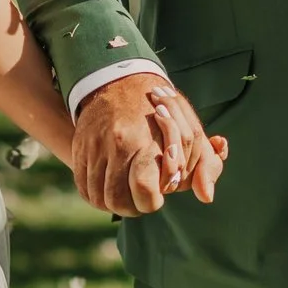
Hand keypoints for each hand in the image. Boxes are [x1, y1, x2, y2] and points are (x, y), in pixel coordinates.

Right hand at [71, 73, 226, 215]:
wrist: (120, 80)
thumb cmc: (162, 110)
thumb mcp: (191, 132)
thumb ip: (206, 165)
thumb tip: (207, 197)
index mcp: (147, 141)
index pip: (144, 191)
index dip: (152, 199)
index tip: (158, 193)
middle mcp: (118, 145)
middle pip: (119, 201)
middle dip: (133, 206)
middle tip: (142, 197)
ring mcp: (95, 147)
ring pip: (99, 198)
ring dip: (114, 204)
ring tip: (127, 194)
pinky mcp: (80, 149)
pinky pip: (84, 188)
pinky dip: (97, 195)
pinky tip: (110, 188)